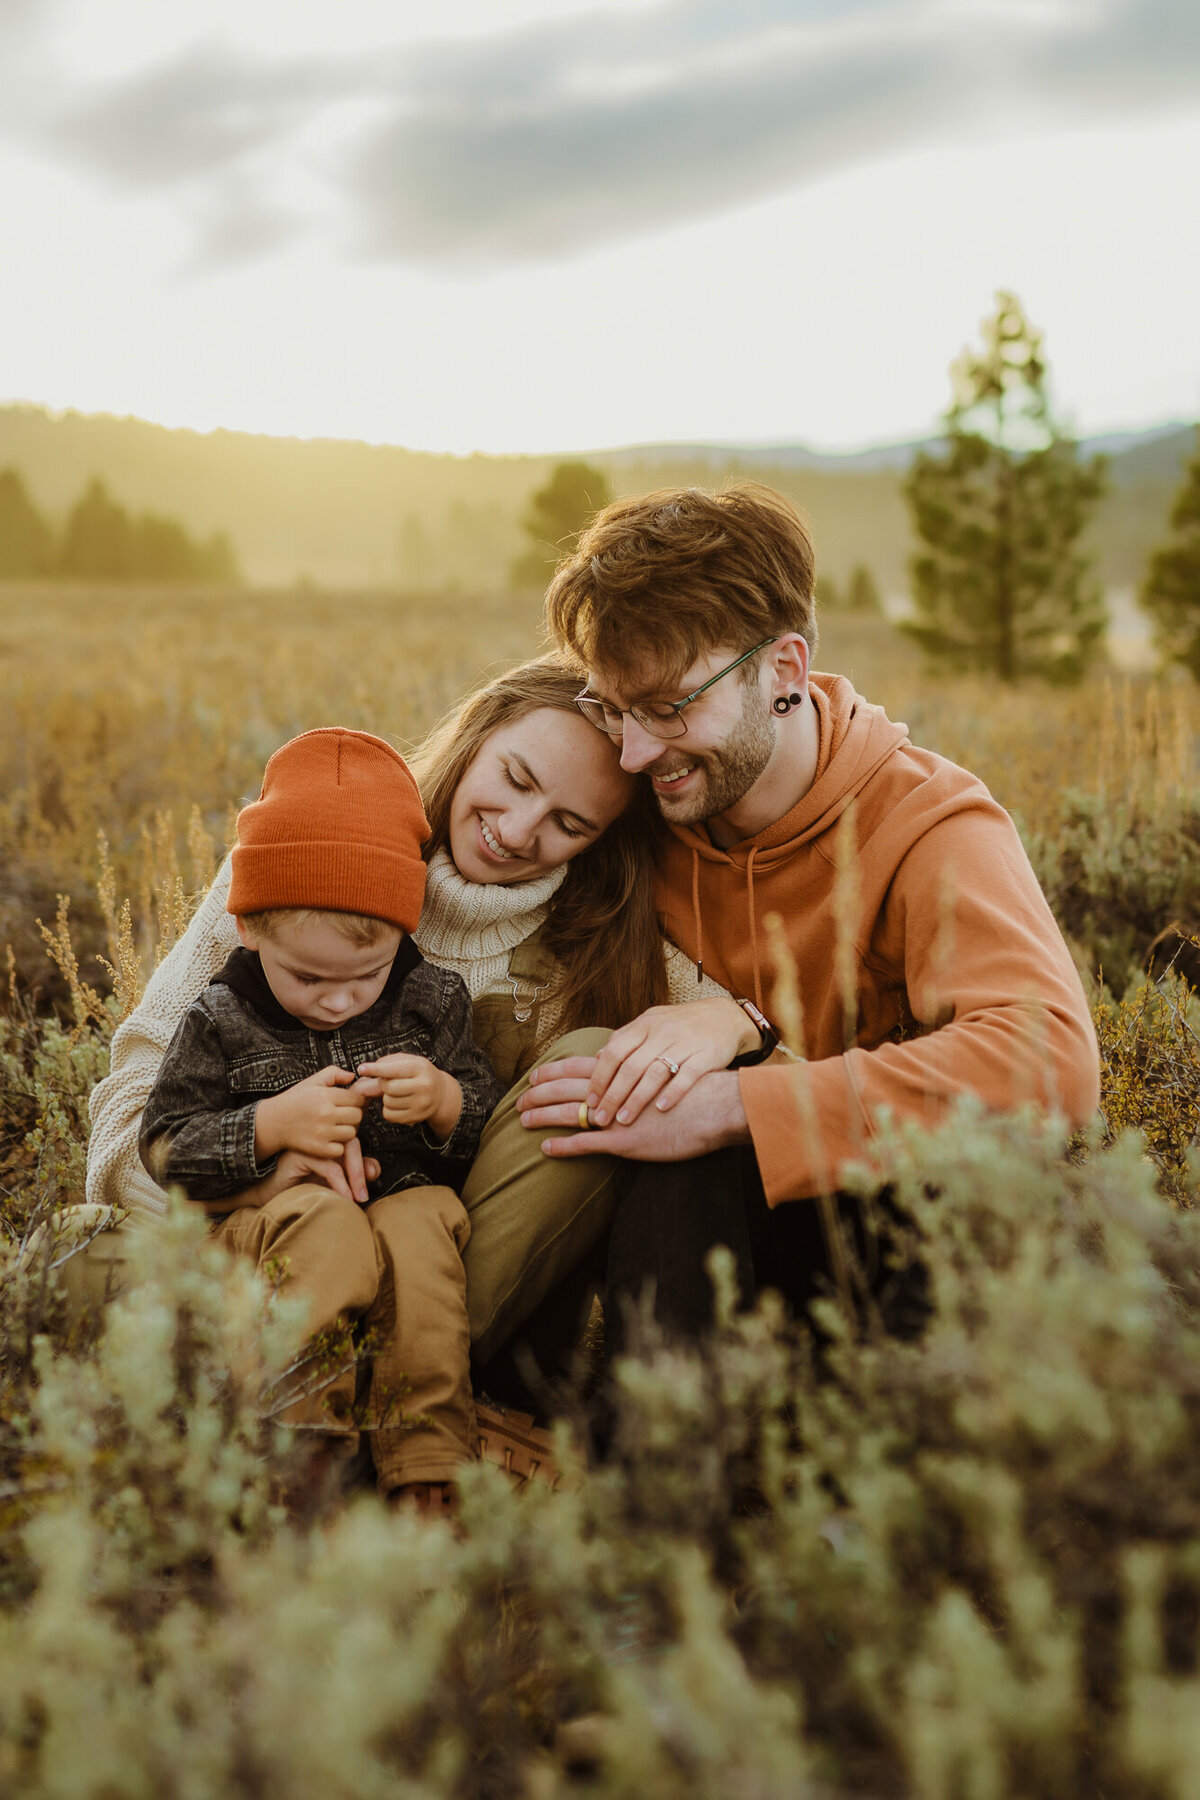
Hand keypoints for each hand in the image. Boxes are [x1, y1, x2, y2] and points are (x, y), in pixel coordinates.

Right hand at [203, 1140, 381, 1211]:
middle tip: (365, 1194)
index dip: (364, 1158)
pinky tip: (344, 1198)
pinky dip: (340, 1184)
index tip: (372, 1178)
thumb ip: (354, 1171)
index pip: (355, 1140)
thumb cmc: (300, 1182)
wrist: (268, 1190)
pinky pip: (329, 1167)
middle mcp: (321, 1134)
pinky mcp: (301, 1155)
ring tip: (357, 1199)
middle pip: (351, 1143)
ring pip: (342, 1154)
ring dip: (353, 1178)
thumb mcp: (331, 1178)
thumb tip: (375, 1169)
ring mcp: (311, 1142)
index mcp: (329, 1135)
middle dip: (360, 1169)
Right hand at [254, 1066, 367, 1161]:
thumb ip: (334, 1073)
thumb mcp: (312, 1081)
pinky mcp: (318, 1148)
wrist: (273, 1122)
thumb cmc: (294, 1101)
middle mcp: (325, 1113)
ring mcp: (322, 1132)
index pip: (357, 1098)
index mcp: (325, 1095)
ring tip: (336, 1127)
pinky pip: (341, 1149)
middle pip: (357, 1116)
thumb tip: (353, 1076)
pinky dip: (337, 1146)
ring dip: (346, 1131)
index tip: (348, 1103)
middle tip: (343, 1115)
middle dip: (353, 1115)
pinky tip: (329, 1139)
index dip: (355, 1100)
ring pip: (352, 1133)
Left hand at [357, 1054, 462, 1140]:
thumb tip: (366, 1075)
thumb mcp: (409, 1061)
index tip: (361, 1069)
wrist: (441, 1094)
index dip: (376, 1069)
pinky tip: (398, 1103)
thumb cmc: (419, 1074)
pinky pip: (389, 1115)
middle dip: (383, 1084)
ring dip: (386, 1097)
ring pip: (387, 1102)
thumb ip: (388, 1063)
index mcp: (421, 1068)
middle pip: (389, 1087)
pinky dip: (388, 1109)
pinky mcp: (416, 1118)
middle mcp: (424, 1086)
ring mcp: (421, 1104)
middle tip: (389, 1081)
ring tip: (397, 1093)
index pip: (394, 1069)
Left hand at [527, 1068, 750, 1162]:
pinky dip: (565, 1146)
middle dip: (540, 1092)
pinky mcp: (627, 1140)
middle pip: (568, 1087)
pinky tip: (547, 1147)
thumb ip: (642, 1065)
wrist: (720, 1105)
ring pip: (572, 1112)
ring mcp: (619, 1115)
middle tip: (518, 1099)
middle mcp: (617, 1089)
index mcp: (625, 1071)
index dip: (553, 1071)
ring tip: (523, 1120)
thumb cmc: (697, 1087)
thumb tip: (626, 1064)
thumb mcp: (666, 1066)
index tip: (533, 1075)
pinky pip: (588, 1144)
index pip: (579, 1066)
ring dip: (544, 1115)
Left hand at [539, 999, 757, 1129]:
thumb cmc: (681, 1025)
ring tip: (624, 1120)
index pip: (614, 1051)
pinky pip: (687, 1075)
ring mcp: (685, 1043)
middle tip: (601, 1118)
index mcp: (645, 1025)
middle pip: (631, 1066)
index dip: (600, 1077)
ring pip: (655, 1072)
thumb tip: (597, 1057)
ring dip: (637, 1099)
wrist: (726, 1017)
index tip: (589, 1101)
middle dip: (613, 1095)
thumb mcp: (651, 1024)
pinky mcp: (707, 1054)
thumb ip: (626, 1040)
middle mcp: (662, 1032)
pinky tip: (660, 1109)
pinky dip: (673, 1092)